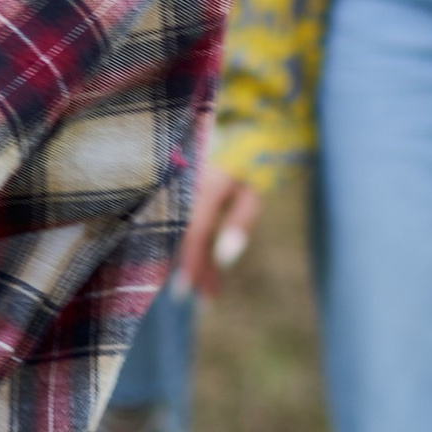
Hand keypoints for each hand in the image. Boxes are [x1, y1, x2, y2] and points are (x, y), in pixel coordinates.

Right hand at [178, 162, 261, 296]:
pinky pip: (186, 225)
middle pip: (183, 240)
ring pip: (183, 235)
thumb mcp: (252, 189)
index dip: (189, 266)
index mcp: (203, 186)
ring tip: (211, 292)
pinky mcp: (179, 194)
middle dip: (194, 272)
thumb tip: (226, 259)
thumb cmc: (249, 158)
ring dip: (197, 264)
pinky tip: (208, 268)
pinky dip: (197, 247)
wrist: (238, 127)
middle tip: (204, 304)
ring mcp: (179, 191)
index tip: (184, 295)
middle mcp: (184, 189)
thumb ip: (241, 221)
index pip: (192, 235)